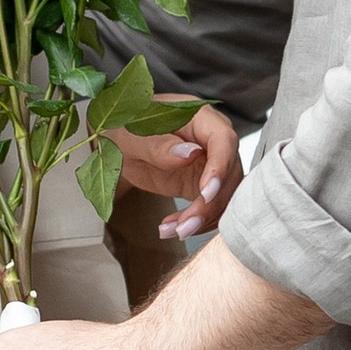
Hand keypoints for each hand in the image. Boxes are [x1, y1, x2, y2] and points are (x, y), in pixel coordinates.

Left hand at [111, 103, 240, 242]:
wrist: (120, 143)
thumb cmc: (125, 128)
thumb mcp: (133, 136)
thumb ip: (160, 145)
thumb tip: (190, 153)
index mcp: (199, 118)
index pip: (223, 140)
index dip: (220, 167)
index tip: (205, 193)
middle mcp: (212, 141)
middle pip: (229, 174)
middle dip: (210, 205)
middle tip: (184, 227)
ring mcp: (210, 164)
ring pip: (224, 195)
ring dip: (203, 218)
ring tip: (173, 231)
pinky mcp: (202, 184)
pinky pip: (211, 206)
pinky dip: (195, 222)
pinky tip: (172, 228)